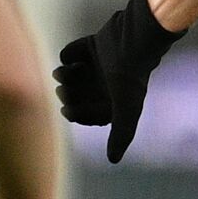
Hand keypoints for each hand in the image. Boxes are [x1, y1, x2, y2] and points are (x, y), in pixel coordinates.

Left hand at [52, 0, 184, 162]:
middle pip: (70, 96)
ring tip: (68, 70)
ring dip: (63, 75)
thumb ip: (122, 133)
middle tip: (65, 88)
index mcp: (111, 101)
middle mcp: (103, 85)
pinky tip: (75, 58)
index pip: (80, 115)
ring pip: (66, 76)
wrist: (134, 39)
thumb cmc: (131, 75)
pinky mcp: (90, 47)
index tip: (68, 108)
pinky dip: (67, 57)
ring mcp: (96, 66)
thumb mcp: (127, 108)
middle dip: (66, 93)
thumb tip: (114, 160)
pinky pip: (67, 56)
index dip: (71, 112)